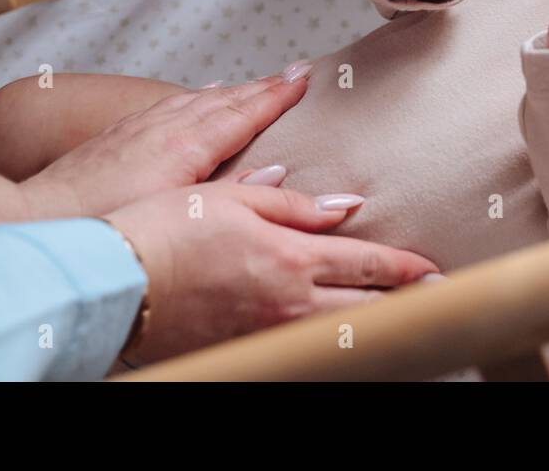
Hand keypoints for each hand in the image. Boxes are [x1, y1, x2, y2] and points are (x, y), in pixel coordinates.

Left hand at [20, 77, 307, 218]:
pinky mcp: (119, 133)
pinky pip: (172, 102)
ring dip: (234, 88)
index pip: (244, 112)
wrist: (38, 219)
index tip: (305, 78)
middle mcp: (165, 126)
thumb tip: (278, 171)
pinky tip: (199, 94)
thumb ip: (234, 193)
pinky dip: (197, 94)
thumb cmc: (106, 227)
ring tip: (258, 82)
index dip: (278, 95)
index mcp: (186, 145)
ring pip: (199, 96)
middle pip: (226, 97)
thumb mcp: (180, 215)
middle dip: (264, 85)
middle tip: (296, 71)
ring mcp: (140, 125)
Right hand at [105, 182, 439, 363]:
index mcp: (289, 258)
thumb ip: (294, 204)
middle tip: (435, 298)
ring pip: (338, 333)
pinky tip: (334, 334)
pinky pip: (300, 348)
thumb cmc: (163, 230)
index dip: (406, 267)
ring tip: (397, 317)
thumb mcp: (233, 197)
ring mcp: (267, 333)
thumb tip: (346, 205)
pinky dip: (327, 341)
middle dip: (404, 302)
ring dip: (371, 324)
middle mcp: (287, 302)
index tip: (433, 268)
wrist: (113, 282)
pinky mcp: (244, 350)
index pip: (368, 264)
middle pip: (365, 306)